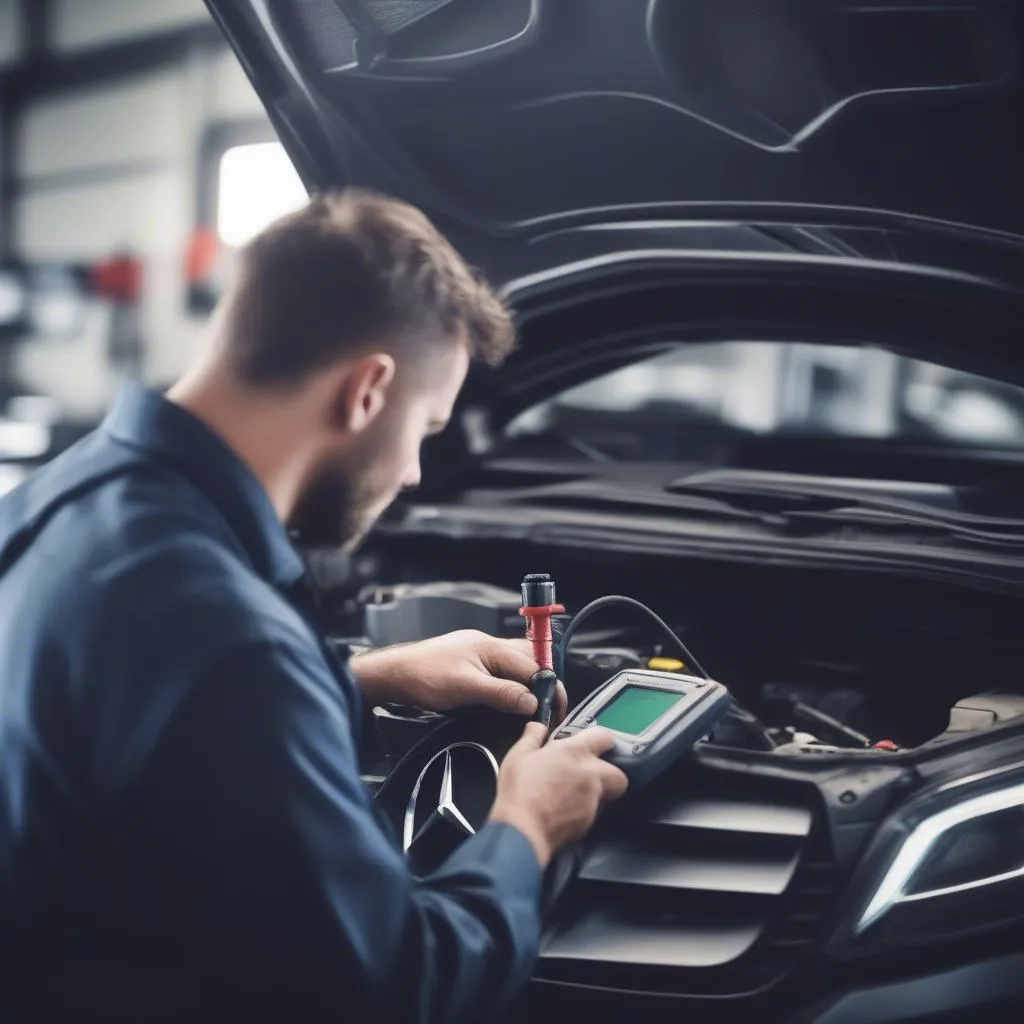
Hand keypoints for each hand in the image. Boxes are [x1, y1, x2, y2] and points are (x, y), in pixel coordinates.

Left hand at [351, 629, 568, 719]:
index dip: (547, 689)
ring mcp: (480, 653)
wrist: (394, 675)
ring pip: (516, 665)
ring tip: (534, 705)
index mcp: (492, 647)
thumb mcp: (466, 688)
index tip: (554, 709)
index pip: (533, 667)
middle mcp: (490, 646)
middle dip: (543, 682)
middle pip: (530, 661)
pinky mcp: (471, 663)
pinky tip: (509, 698)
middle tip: (549, 708)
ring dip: (527, 683)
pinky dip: (511, 683)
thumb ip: (502, 693)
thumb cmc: (424, 676)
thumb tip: (531, 702)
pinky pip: (501, 670)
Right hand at [488, 722, 628, 867]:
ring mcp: (593, 800)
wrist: (523, 830)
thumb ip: (532, 737)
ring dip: (602, 793)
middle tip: (590, 774)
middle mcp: (591, 774)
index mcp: (575, 752)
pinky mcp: (590, 823)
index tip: (591, 744)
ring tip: (581, 794)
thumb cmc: (519, 789)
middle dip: (609, 773)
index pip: (605, 737)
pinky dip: (588, 810)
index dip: (601, 740)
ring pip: (611, 795)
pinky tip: (569, 811)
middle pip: (618, 773)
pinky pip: (597, 812)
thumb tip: (538, 727)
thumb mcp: (518, 755)